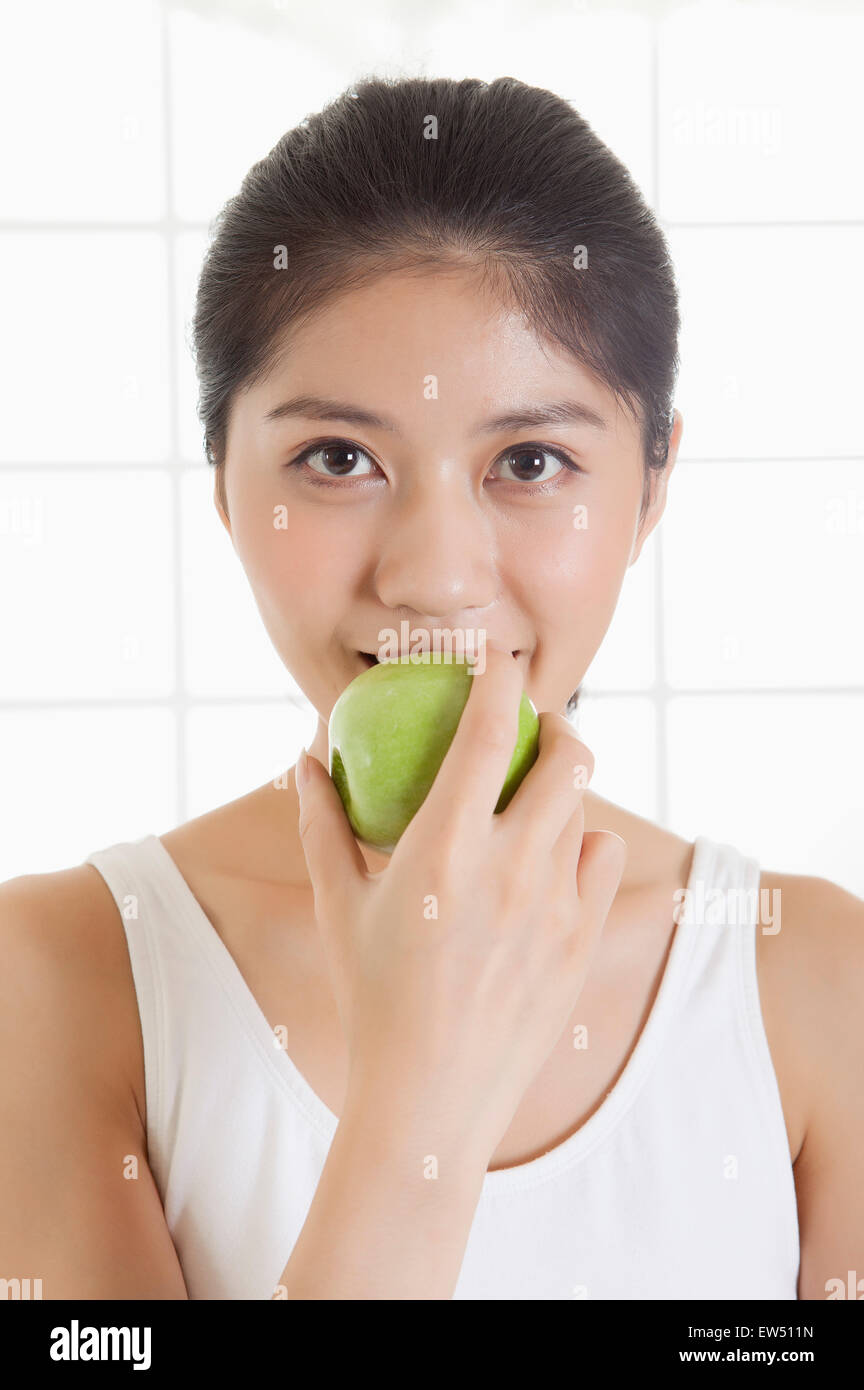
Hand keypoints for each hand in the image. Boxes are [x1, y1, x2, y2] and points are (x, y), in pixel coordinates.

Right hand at [296, 647, 626, 1161]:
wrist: (430, 1100)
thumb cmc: (371, 998)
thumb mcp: (336, 907)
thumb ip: (321, 823)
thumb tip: (304, 757)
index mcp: (445, 848)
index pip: (489, 729)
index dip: (500, 675)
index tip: (493, 657)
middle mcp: (512, 866)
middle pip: (569, 756)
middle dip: (557, 724)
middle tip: (533, 727)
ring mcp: (556, 906)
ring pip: (586, 809)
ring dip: (566, 788)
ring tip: (536, 798)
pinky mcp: (582, 942)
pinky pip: (603, 862)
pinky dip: (585, 843)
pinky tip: (556, 856)